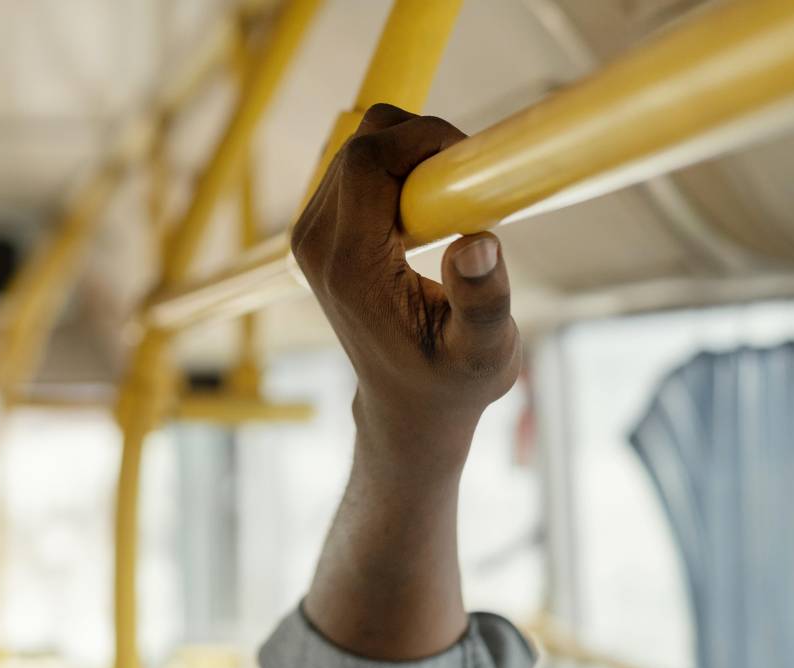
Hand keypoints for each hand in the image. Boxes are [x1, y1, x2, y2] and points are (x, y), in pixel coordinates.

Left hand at [291, 104, 520, 458]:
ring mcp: (311, 234)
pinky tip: (428, 211)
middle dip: (424, 141)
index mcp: (349, 264)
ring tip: (453, 204)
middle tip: (470, 186)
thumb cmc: (449, 382)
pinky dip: (399, 167)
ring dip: (413, 154)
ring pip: (359, 146)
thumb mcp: (483, 354)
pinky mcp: (319, 229)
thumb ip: (481, 302)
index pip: (368, 159)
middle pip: (362, 142)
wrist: (406, 404)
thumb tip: (475, 245)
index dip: (425, 138)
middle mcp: (316, 243)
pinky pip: (358, 165)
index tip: (472, 164)